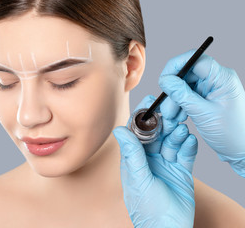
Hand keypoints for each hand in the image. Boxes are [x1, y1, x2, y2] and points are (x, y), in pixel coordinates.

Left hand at [113, 96, 197, 227]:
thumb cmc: (146, 208)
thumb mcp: (138, 178)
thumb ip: (132, 154)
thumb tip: (119, 130)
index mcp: (135, 159)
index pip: (137, 133)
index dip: (142, 117)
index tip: (148, 101)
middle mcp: (150, 159)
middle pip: (157, 134)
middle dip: (163, 122)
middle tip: (171, 109)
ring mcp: (166, 164)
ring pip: (172, 141)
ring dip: (177, 133)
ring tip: (180, 126)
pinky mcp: (181, 171)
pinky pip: (186, 154)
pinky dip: (188, 146)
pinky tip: (189, 139)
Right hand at [159, 51, 244, 176]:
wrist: (242, 150)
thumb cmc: (231, 133)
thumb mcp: (203, 114)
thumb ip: (182, 95)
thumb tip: (165, 80)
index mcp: (222, 78)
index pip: (195, 59)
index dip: (176, 66)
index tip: (163, 81)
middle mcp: (216, 79)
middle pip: (186, 74)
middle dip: (173, 90)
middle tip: (166, 109)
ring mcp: (211, 88)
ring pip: (183, 85)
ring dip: (174, 100)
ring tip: (172, 117)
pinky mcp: (205, 98)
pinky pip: (186, 95)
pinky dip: (179, 105)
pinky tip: (178, 117)